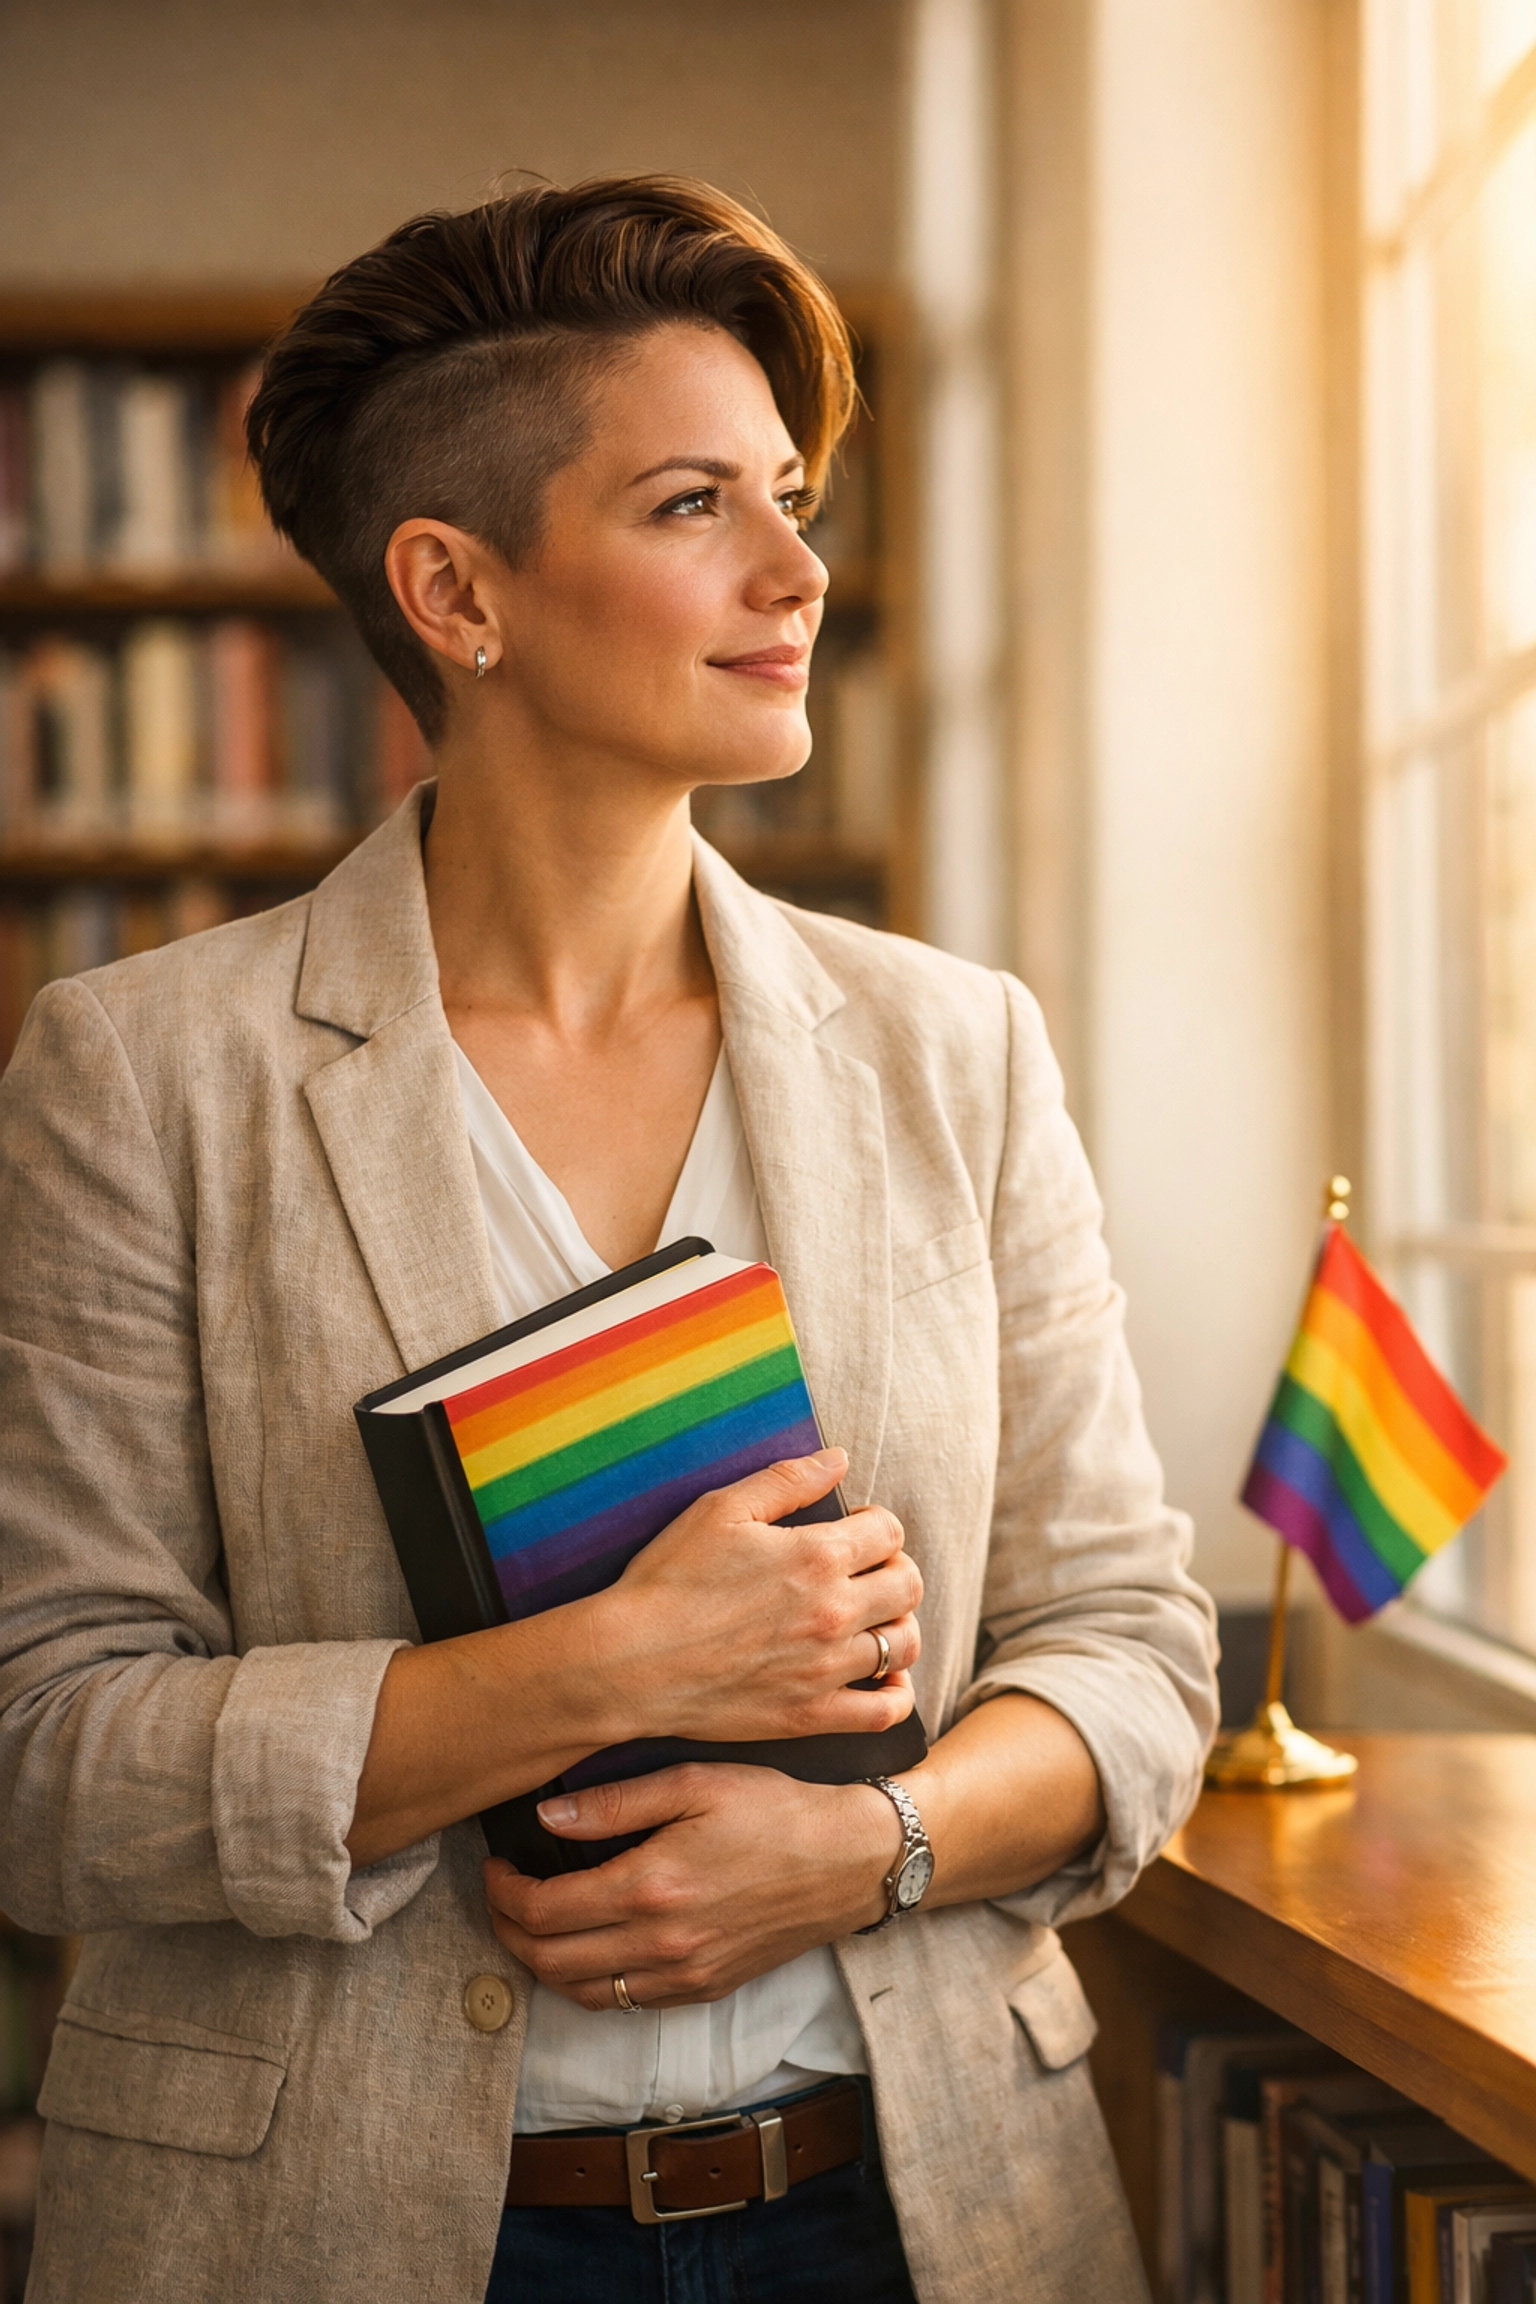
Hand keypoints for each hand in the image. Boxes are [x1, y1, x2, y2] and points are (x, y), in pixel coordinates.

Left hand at [483, 1763, 903, 2008]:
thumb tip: (546, 1815)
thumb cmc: (776, 1810)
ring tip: (531, 1923)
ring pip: (580, 1993)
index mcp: (651, 1887)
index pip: (544, 1911)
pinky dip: (587, 1982)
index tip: (496, 1865)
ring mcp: (683, 1975)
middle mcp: (661, 1944)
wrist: (849, 1861)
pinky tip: (586, 1946)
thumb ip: (616, 1803)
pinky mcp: (703, 1988)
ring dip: (540, 1965)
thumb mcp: (696, 1782)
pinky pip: (624, 2002)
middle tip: (500, 1895)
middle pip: (549, 1962)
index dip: (504, 1891)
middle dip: (507, 1931)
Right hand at [590, 1449, 921, 1747]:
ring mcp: (827, 1669)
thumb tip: (840, 1459)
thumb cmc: (668, 1580)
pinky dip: (897, 1691)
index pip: (890, 1533)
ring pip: (903, 1643)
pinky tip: (882, 1675)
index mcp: (817, 1556)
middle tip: (867, 1571)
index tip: (856, 1530)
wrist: (631, 1662)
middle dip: (895, 1569)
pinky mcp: (812, 1714)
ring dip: (898, 1624)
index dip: (877, 1525)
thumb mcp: (720, 1509)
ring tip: (873, 1618)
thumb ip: (787, 1480)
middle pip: (907, 1585)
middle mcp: (833, 1612)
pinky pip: (885, 1710)